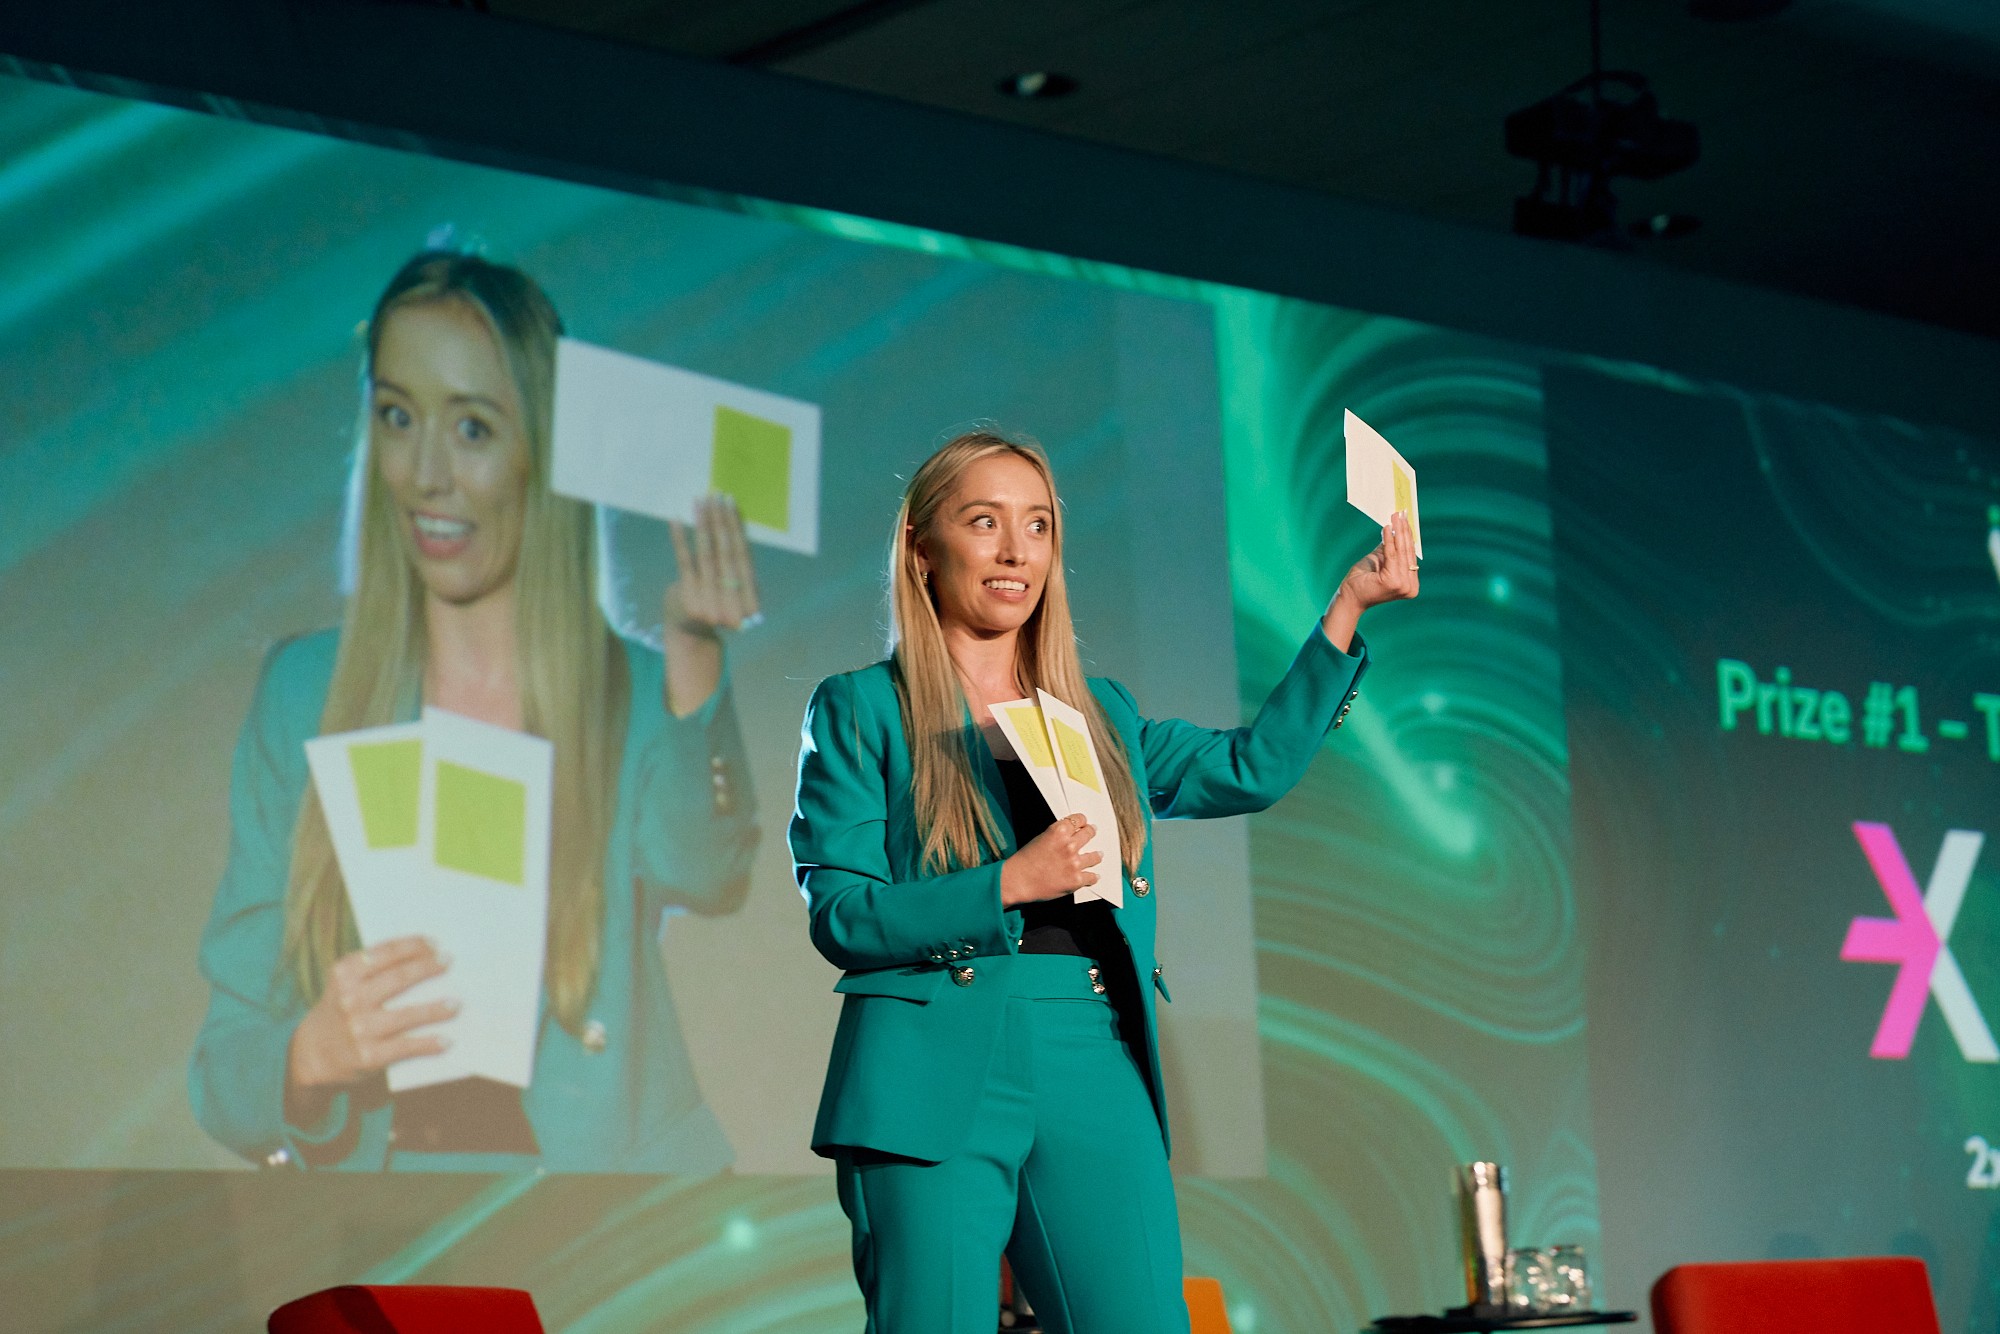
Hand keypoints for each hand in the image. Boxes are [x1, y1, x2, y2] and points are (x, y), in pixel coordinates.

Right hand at [286, 936, 454, 1105]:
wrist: (311, 1055)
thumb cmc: (339, 1010)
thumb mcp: (344, 983)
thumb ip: (372, 969)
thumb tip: (422, 956)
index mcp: (344, 974)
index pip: (385, 953)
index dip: (413, 946)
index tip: (434, 943)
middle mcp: (350, 999)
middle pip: (399, 978)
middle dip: (428, 968)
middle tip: (449, 962)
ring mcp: (359, 1028)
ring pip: (407, 1014)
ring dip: (436, 1009)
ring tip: (456, 1004)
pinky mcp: (368, 1056)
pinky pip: (406, 1048)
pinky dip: (429, 1044)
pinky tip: (446, 1041)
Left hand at [666, 494, 761, 635]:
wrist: (691, 634)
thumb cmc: (717, 603)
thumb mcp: (735, 589)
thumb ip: (736, 565)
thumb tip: (731, 520)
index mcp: (752, 602)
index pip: (744, 555)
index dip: (737, 527)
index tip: (730, 502)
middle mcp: (734, 605)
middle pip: (726, 554)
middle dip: (720, 521)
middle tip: (714, 495)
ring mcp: (710, 603)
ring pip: (707, 555)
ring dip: (702, 525)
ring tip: (699, 502)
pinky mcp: (688, 599)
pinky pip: (684, 563)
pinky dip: (680, 540)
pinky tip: (676, 520)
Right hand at [1000, 814, 1102, 906]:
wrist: (1017, 881)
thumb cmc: (1023, 862)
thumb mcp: (1039, 839)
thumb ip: (1056, 837)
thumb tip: (1067, 837)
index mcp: (1058, 831)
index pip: (1078, 820)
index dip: (1082, 820)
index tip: (1084, 822)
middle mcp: (1069, 845)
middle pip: (1088, 834)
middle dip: (1091, 832)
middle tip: (1093, 832)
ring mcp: (1074, 863)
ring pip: (1094, 856)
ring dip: (1096, 855)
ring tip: (1098, 855)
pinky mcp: (1076, 879)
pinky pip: (1091, 877)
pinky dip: (1093, 877)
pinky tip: (1094, 876)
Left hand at [1339, 510, 1420, 610]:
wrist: (1349, 597)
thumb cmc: (1363, 580)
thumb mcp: (1380, 561)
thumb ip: (1390, 548)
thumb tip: (1396, 528)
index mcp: (1411, 585)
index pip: (1410, 556)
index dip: (1408, 536)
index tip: (1406, 519)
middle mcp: (1410, 587)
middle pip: (1407, 552)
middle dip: (1404, 531)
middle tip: (1401, 513)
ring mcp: (1403, 586)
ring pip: (1400, 552)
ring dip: (1398, 531)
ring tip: (1395, 516)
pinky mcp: (1393, 581)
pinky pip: (1391, 554)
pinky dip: (1389, 539)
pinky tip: (1387, 527)